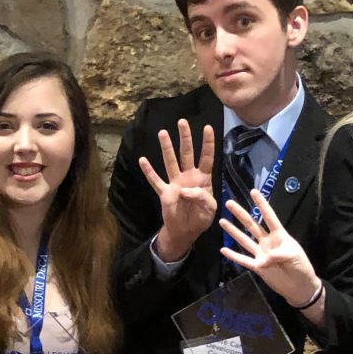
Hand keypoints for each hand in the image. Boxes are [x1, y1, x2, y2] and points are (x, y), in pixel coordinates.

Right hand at [140, 120, 216, 260]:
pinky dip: (149, 171)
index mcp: (203, 179)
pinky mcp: (165, 193)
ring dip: (167, 148)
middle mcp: (188, 177)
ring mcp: (175, 183)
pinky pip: (156, 180)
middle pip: (187, 153)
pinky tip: (143, 160)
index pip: (206, 158)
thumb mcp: (209, 210)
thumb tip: (185, 190)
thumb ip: (201, 198)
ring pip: (171, 162)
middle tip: (182, 122)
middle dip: (185, 138)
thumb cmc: (200, 218)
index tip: (208, 127)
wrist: (186, 232)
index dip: (208, 143)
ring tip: (163, 133)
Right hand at [220, 189, 319, 306]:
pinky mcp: (257, 267)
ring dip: (233, 231)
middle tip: (229, 203)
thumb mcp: (294, 256)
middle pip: (252, 225)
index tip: (254, 191)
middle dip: (241, 214)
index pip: (269, 217)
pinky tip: (223, 250)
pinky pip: (243, 260)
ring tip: (222, 221)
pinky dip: (233, 255)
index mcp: (279, 235)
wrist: (300, 286)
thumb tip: (263, 259)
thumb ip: (279, 254)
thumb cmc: (301, 267)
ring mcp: (261, 254)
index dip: (262, 204)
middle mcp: (267, 242)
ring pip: (244, 240)